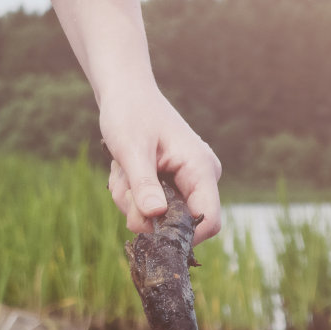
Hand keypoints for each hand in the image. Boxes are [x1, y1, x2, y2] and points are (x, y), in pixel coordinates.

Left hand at [101, 85, 221, 242]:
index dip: (182, 235)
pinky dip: (131, 197)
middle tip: (123, 183)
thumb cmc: (130, 114)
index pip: (208, 220)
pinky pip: (150, 208)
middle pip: (177, 223)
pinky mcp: (172, 185)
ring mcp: (187, 183)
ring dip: (131, 202)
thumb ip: (144, 184)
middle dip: (143, 213)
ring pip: (158, 218)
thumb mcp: (132, 150)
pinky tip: (125, 173)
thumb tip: (155, 216)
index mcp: (200, 168)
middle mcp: (201, 178)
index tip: (148, 229)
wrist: (125, 94)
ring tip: (122, 171)